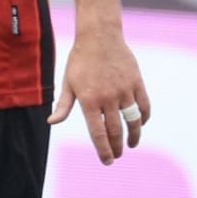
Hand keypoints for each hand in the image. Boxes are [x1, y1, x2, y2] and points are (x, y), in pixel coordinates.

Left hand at [53, 30, 148, 162]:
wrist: (99, 36)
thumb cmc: (80, 60)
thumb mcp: (68, 82)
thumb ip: (63, 105)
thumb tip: (52, 122)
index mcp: (89, 100)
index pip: (98, 133)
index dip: (103, 150)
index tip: (107, 161)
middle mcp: (108, 97)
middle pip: (115, 130)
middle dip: (116, 147)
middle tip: (117, 156)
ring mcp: (124, 90)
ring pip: (133, 121)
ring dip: (133, 136)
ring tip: (130, 144)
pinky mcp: (137, 83)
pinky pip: (144, 106)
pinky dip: (143, 118)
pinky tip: (140, 124)